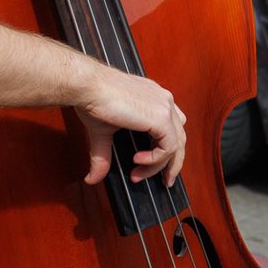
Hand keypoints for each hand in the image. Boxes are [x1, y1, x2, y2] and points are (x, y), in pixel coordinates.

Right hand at [75, 66, 186, 186]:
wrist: (88, 86)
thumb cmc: (93, 98)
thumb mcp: (103, 132)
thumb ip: (105, 155)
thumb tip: (92, 178)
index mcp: (153, 97)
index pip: (172, 125)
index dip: (169, 148)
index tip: (158, 166)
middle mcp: (163, 100)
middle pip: (179, 137)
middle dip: (172, 163)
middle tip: (163, 181)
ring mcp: (165, 107)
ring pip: (176, 145)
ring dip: (159, 166)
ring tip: (139, 174)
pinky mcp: (161, 117)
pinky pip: (169, 148)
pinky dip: (155, 160)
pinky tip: (138, 160)